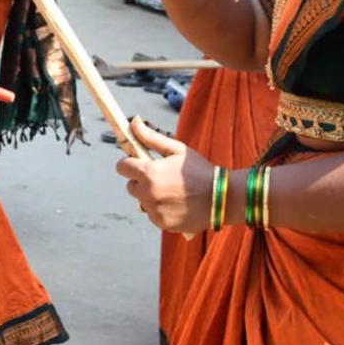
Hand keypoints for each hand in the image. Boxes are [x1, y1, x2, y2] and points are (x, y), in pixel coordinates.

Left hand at [115, 119, 212, 233]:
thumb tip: (134, 121)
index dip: (130, 164)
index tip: (140, 163)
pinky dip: (160, 210)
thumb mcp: (176, 149)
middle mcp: (148, 194)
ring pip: (142, 201)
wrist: (221, 198)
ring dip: (150, 197)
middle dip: (141, 181)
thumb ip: (151, 138)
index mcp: (149, 173)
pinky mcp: (161, 223)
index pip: (122, 167)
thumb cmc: (199, 170)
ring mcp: (154, 211)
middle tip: (162, 178)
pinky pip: (152, 214)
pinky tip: (177, 204)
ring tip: (173, 192)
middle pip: (131, 186)